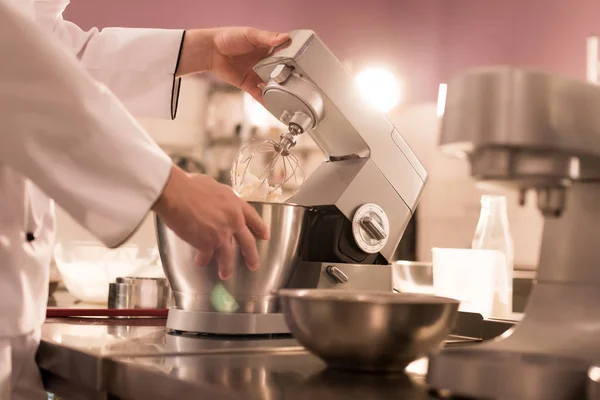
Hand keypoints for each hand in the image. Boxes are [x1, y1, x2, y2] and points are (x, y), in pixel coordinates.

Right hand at [152, 166, 269, 279]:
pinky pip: (207, 255)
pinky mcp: (207, 243)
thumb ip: (220, 199)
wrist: (176, 193)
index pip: (253, 218)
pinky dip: (203, 259)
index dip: (260, 228)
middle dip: (251, 256)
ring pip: (229, 256)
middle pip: (247, 242)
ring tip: (225, 274)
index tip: (264, 236)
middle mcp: (233, 220)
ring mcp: (221, 233)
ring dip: (227, 267)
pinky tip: (200, 261)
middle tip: (253, 264)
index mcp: (235, 204)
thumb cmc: (189, 186)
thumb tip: (218, 201)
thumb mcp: (213, 186)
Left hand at [176, 27, 289, 101]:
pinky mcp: (248, 84)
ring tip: (291, 98)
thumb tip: (285, 38)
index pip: (284, 55)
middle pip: (280, 72)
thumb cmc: (228, 37)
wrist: (210, 51)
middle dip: (288, 78)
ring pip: (272, 85)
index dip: (293, 61)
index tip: (304, 66)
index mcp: (267, 48)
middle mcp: (264, 62)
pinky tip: (275, 107)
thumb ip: (268, 37)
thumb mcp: (250, 34)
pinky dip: (267, 102)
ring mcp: (257, 74)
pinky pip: (260, 95)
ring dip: (280, 91)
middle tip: (300, 84)